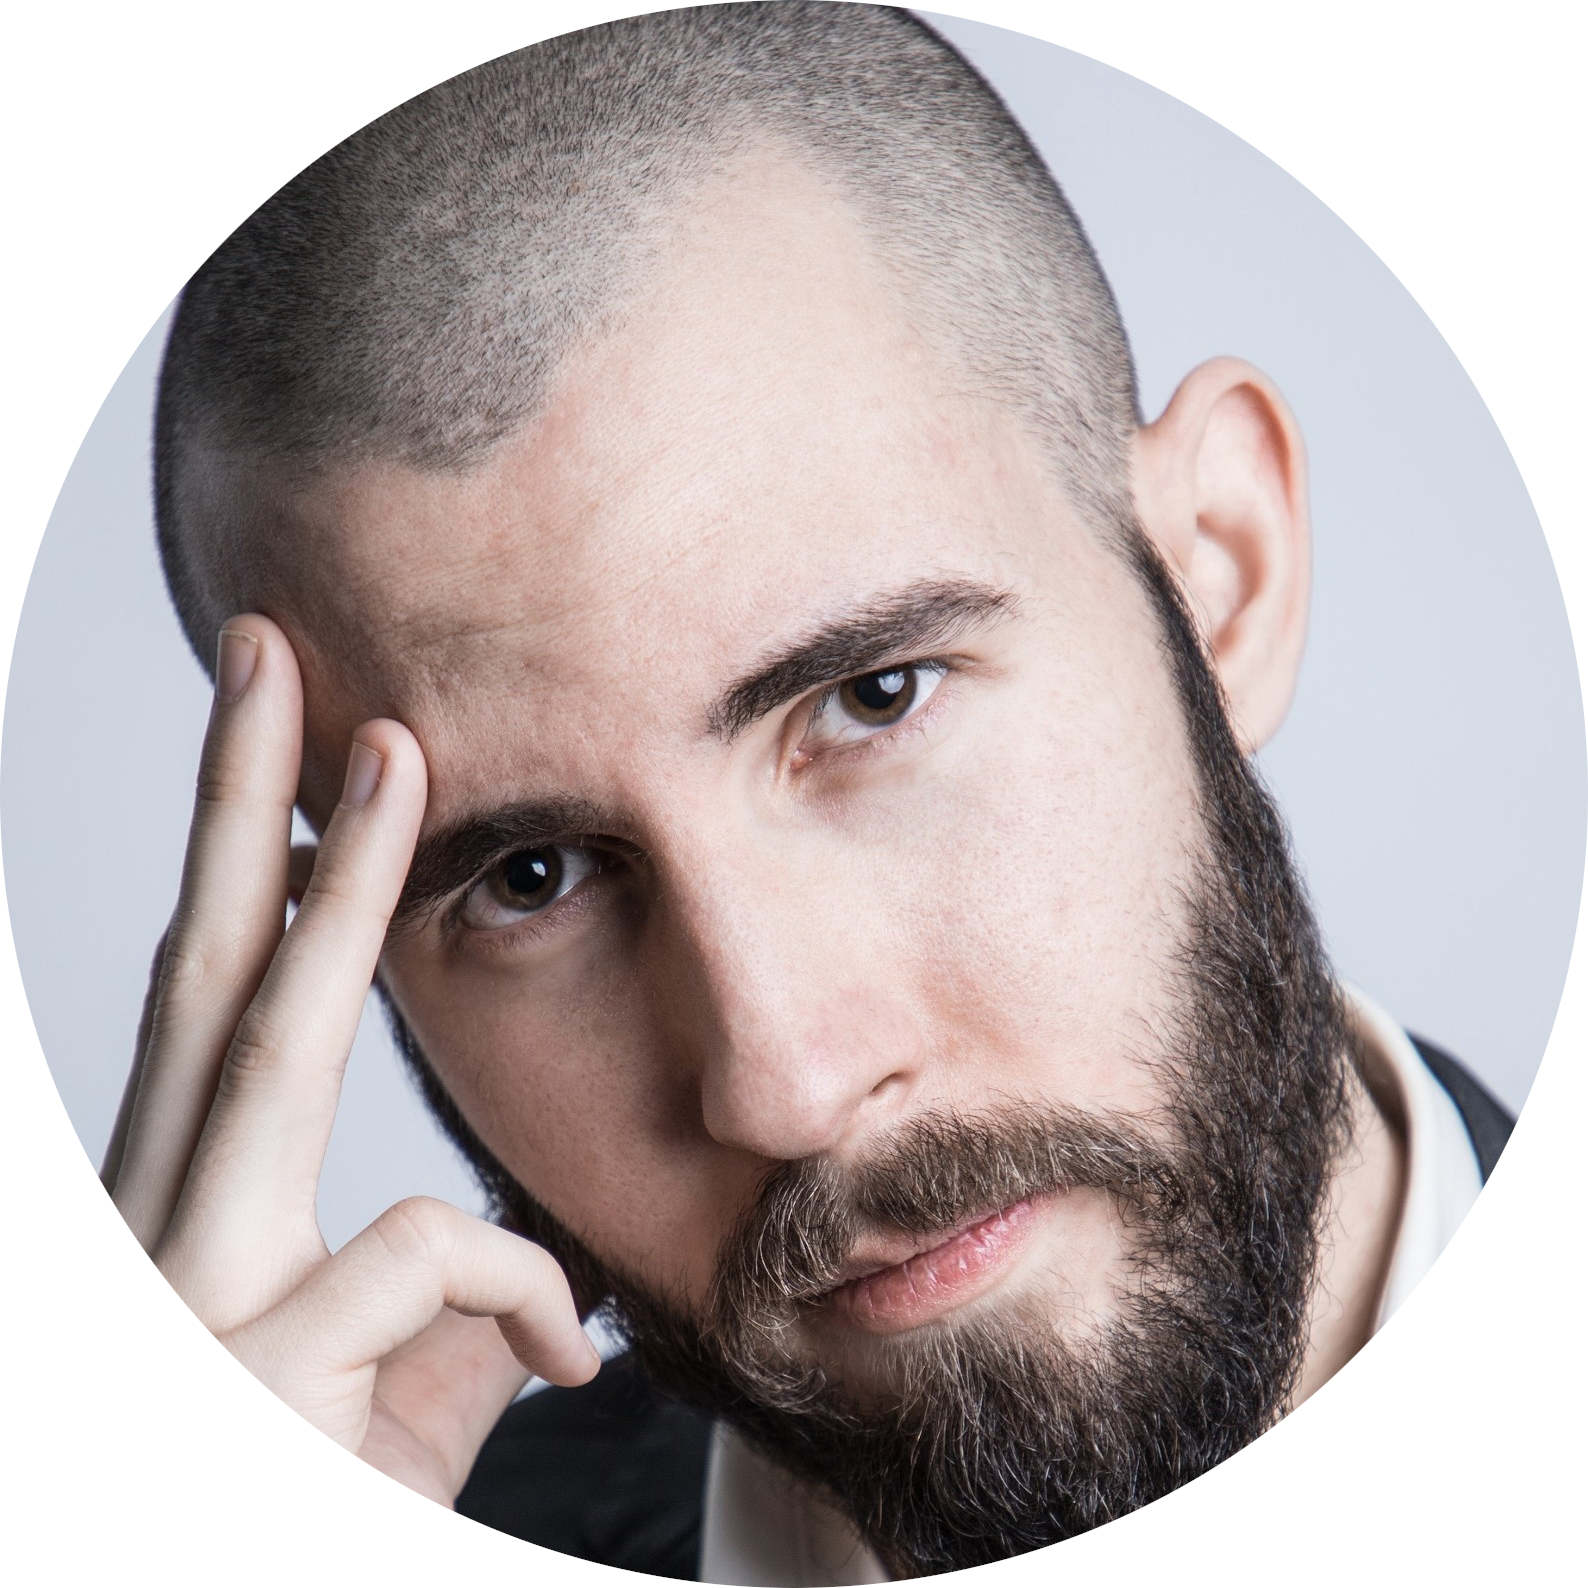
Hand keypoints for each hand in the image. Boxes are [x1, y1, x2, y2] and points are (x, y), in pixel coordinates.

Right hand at [100, 613, 598, 1505]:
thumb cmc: (331, 1516)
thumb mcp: (394, 1405)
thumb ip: (445, 1317)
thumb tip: (533, 1262)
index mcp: (201, 1229)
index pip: (221, 1014)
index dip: (254, 875)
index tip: (297, 750)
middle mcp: (162, 1239)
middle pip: (203, 977)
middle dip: (240, 808)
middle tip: (271, 656)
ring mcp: (182, 1302)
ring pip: (266, 1050)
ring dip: (332, 888)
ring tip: (389, 753)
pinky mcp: (240, 1381)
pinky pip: (414, 1261)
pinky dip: (517, 1294)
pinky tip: (573, 1357)